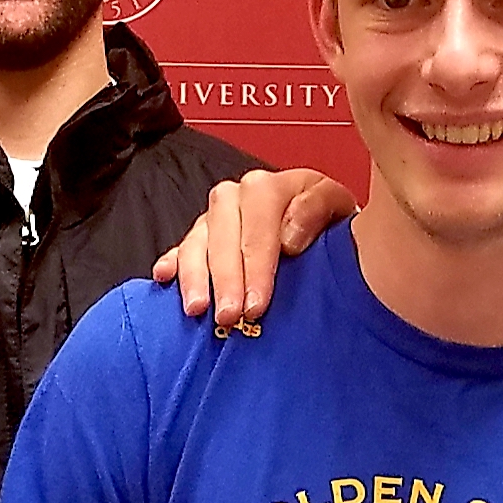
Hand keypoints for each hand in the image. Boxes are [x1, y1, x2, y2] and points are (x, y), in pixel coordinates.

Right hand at [153, 169, 355, 330]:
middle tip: (228, 316)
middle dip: (225, 278)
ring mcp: (215, 216)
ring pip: (197, 241)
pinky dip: (172, 262)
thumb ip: (317, 208)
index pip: (259, 224)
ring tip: (196, 309)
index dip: (256, 266)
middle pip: (223, 234)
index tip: (257, 305)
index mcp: (271, 186)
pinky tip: (164, 277)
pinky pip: (181, 247)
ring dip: (195, 276)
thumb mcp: (337, 206)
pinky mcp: (200, 235)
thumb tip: (288, 236)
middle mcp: (237, 196)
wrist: (323, 229)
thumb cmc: (329, 223)